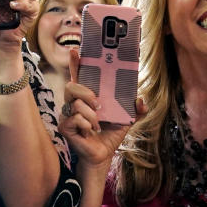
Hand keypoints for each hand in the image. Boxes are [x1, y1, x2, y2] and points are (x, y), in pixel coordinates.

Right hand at [60, 49, 143, 168]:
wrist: (102, 155)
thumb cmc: (110, 135)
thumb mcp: (127, 120)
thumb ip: (136, 109)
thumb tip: (141, 100)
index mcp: (86, 96)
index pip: (77, 76)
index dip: (74, 63)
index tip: (75, 51)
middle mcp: (74, 102)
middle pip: (71, 86)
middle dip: (86, 92)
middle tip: (99, 104)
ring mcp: (67, 114)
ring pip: (76, 103)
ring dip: (92, 115)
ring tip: (98, 124)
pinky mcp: (65, 126)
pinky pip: (75, 118)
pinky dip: (87, 124)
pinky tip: (91, 131)